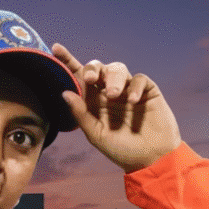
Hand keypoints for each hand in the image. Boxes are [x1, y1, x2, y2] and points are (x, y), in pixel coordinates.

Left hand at [52, 43, 181, 172]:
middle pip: (98, 68)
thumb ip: (81, 114)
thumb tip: (65, 93)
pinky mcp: (147, 91)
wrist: (152, 160)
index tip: (55, 49)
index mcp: (94, 102)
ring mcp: (128, 90)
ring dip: (112, 79)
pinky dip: (133, 87)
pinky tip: (132, 101)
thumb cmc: (122, 150)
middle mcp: (109, 93)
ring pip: (117, 69)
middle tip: (90, 80)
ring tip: (113, 95)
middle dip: (92, 69)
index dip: (68, 61)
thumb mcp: (96, 134)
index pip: (79, 78)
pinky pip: (138, 78)